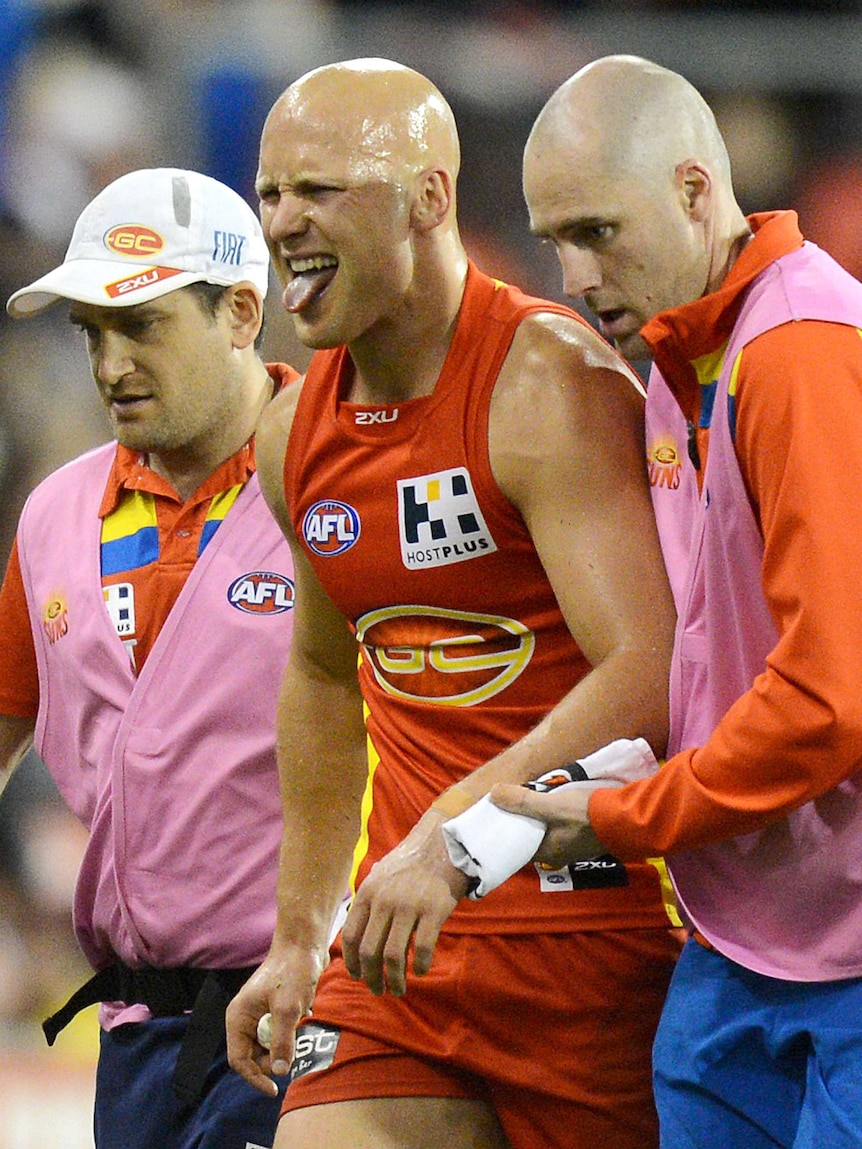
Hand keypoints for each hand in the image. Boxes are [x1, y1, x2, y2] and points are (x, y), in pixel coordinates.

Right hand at [225, 941, 327, 1094]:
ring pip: (267, 1046)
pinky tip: (301, 1021)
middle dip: (272, 1060)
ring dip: (282, 1047)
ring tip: (298, 1030)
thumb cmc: (292, 972)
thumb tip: (279, 1071)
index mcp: (238, 1017)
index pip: (239, 1060)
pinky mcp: (273, 1011)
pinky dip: (289, 1036)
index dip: (255, 1077)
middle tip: (293, 1051)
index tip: (275, 1089)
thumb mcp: (288, 1008)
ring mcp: (258, 1015)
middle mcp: (244, 1018)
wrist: (304, 945)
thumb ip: (282, 1041)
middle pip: (253, 1056)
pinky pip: (278, 1034)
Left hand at [341, 810, 470, 995]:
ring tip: (399, 989)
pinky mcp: (433, 910)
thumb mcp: (380, 877)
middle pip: (369, 951)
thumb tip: (357, 937)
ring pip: (393, 955)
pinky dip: (419, 966)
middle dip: (372, 977)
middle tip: (379, 990)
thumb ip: (368, 903)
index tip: (357, 976)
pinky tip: (420, 971)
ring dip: (395, 979)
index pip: (351, 936)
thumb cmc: (411, 864)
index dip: (352, 962)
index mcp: (368, 893)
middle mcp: (384, 901)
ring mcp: (409, 906)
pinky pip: (422, 948)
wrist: (443, 843)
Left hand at [488, 779, 609, 866]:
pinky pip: (562, 828)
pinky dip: (553, 818)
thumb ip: (523, 801)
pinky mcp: (587, 835)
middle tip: (509, 807)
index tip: (496, 819)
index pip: (518, 849)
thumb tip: (493, 794)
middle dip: (522, 825)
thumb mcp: (552, 805)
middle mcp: (559, 854)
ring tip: (527, 801)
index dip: (506, 835)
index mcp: (547, 852)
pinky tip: (552, 804)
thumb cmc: (586, 815)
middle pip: (533, 840)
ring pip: (548, 834)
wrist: (626, 818)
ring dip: (538, 821)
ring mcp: (575, 846)